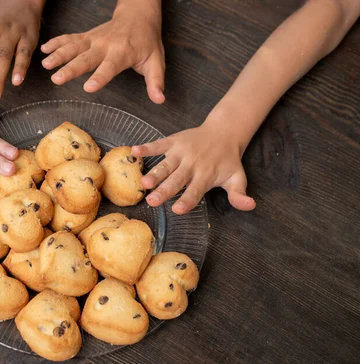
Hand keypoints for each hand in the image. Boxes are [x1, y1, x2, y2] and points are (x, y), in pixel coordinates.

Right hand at [40, 1, 164, 103]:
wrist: (138, 15)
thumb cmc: (147, 42)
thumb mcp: (156, 61)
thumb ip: (156, 82)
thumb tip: (160, 100)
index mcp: (122, 53)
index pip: (109, 67)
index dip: (99, 77)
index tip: (88, 88)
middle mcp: (105, 45)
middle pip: (85, 58)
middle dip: (70, 68)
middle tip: (57, 79)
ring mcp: (94, 39)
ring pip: (74, 47)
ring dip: (59, 55)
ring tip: (45, 65)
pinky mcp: (87, 36)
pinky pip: (69, 38)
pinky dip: (56, 42)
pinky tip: (43, 50)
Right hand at [132, 123, 256, 213]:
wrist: (224, 132)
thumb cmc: (227, 160)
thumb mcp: (237, 178)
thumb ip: (239, 194)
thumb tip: (250, 206)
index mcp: (206, 175)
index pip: (196, 191)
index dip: (187, 200)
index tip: (177, 210)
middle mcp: (192, 164)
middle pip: (176, 180)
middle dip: (164, 191)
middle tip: (152, 201)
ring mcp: (181, 152)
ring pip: (165, 164)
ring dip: (154, 173)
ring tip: (143, 182)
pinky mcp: (173, 141)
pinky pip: (159, 144)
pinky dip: (147, 147)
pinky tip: (134, 151)